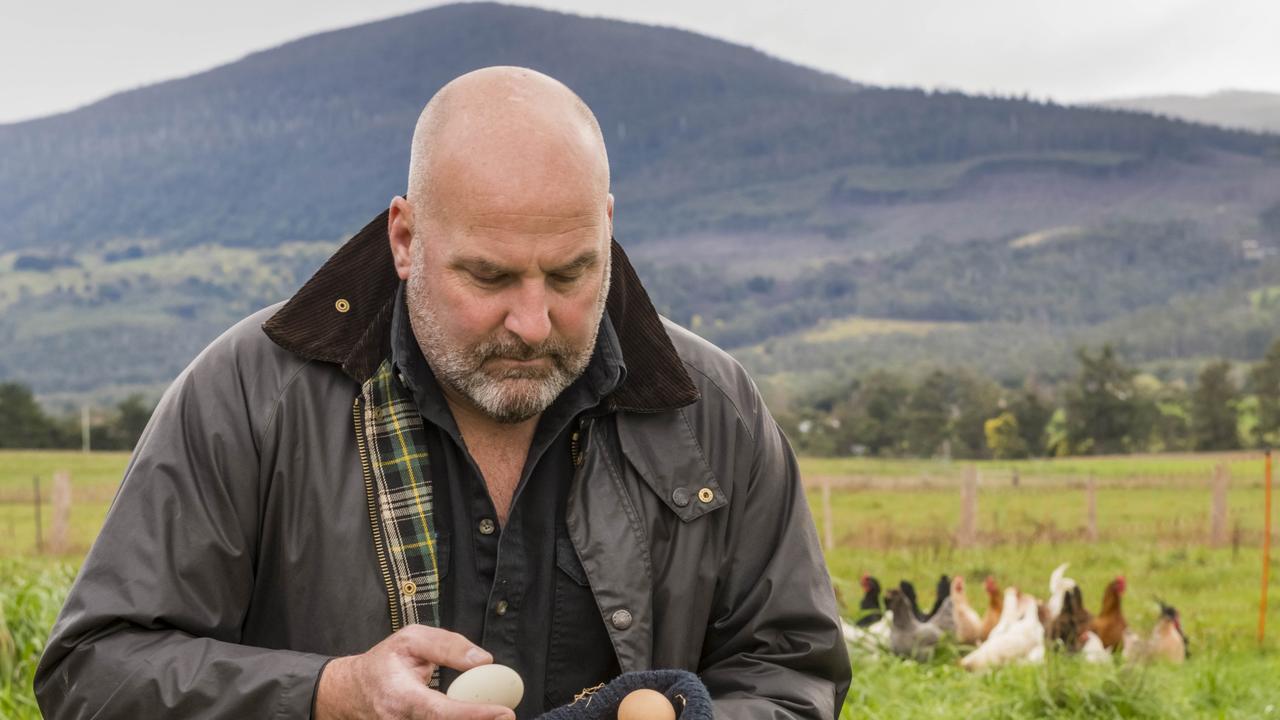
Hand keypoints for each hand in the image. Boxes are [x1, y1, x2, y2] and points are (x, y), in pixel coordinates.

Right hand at [315, 625, 515, 719]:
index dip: (474, 715)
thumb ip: (447, 645)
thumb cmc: (382, 663)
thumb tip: (482, 660)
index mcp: (401, 697)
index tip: (503, 713)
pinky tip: (473, 714)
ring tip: (491, 713)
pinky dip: (458, 719)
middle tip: (507, 715)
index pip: (442, 712)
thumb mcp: (411, 639)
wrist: (351, 691)